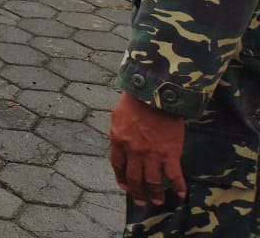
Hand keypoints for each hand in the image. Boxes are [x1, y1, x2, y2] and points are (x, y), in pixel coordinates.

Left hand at [109, 91, 186, 206]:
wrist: (155, 95)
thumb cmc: (134, 102)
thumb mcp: (118, 117)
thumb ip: (119, 135)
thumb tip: (120, 147)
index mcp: (119, 141)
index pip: (118, 167)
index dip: (121, 179)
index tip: (125, 188)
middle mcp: (134, 152)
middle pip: (134, 179)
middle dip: (138, 193)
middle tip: (141, 202)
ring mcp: (152, 154)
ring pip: (153, 182)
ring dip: (155, 194)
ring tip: (157, 202)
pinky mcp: (170, 154)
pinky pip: (174, 175)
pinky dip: (178, 186)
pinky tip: (180, 194)